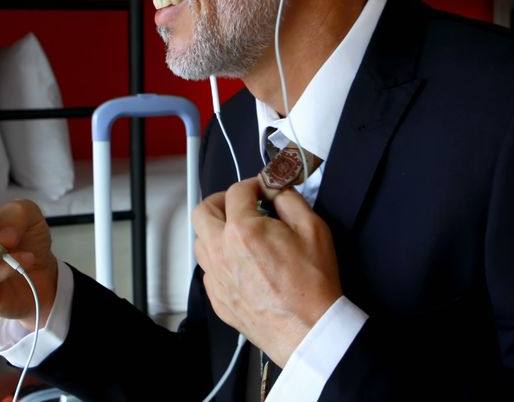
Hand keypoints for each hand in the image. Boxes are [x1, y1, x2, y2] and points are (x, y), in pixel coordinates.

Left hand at [192, 178, 341, 366]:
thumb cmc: (312, 283)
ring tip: (239, 233)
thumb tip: (276, 189)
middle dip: (220, 201)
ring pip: (200, 242)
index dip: (253, 184)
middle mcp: (220, 252)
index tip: (263, 189)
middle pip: (202, 212)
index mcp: (242, 230)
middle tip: (240, 204)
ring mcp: (216, 277)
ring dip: (216, 230)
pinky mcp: (218, 299)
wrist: (308, 328)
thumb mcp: (313, 228)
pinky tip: (241, 263)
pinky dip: (220, 259)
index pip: (236, 191)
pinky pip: (208, 270)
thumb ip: (290, 199)